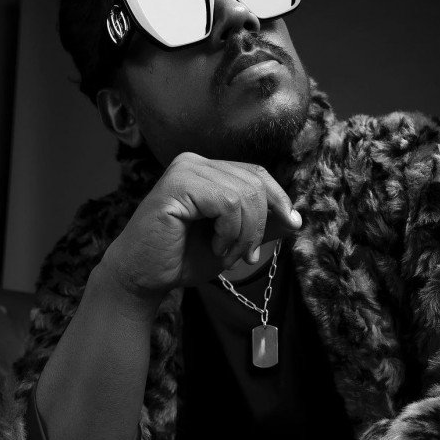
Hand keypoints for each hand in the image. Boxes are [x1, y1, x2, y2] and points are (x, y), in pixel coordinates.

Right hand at [101, 152, 301, 298]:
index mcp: (206, 170)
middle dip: (259, 225)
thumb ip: (261, 227)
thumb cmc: (182, 258)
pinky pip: (227, 202)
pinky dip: (230, 231)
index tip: (293, 225)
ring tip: (225, 252)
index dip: (279, 198)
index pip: (256, 173)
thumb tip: (296, 219)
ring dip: (243, 233)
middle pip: (255, 183)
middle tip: (245, 255)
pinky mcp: (176, 184)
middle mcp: (194, 162)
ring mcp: (184, 169)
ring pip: (245, 194)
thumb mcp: (233, 241)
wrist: (143, 277)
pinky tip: (214, 245)